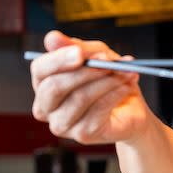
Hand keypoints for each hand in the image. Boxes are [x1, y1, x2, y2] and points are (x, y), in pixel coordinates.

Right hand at [31, 30, 150, 144]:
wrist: (132, 111)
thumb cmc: (110, 80)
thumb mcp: (98, 56)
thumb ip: (77, 48)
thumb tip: (52, 37)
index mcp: (43, 84)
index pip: (40, 70)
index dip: (58, 60)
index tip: (80, 53)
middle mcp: (46, 106)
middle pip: (55, 87)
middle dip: (84, 72)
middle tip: (107, 62)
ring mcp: (62, 124)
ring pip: (79, 98)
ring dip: (106, 81)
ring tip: (125, 72)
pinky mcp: (82, 135)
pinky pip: (97, 110)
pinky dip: (115, 94)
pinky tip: (127, 86)